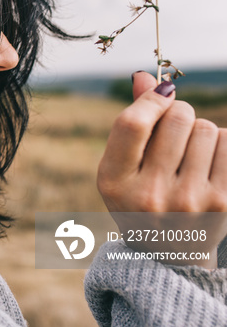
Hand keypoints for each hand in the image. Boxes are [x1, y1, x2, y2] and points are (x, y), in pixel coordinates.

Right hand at [97, 71, 226, 267]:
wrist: (168, 254)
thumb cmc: (138, 197)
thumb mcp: (121, 166)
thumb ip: (132, 122)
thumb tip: (144, 75)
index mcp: (114, 183)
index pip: (132, 124)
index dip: (151, 98)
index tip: (162, 92)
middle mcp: (150, 194)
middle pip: (177, 119)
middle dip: (178, 112)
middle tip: (174, 126)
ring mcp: (189, 201)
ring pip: (206, 128)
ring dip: (199, 130)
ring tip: (188, 153)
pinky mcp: (222, 204)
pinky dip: (220, 144)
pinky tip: (207, 162)